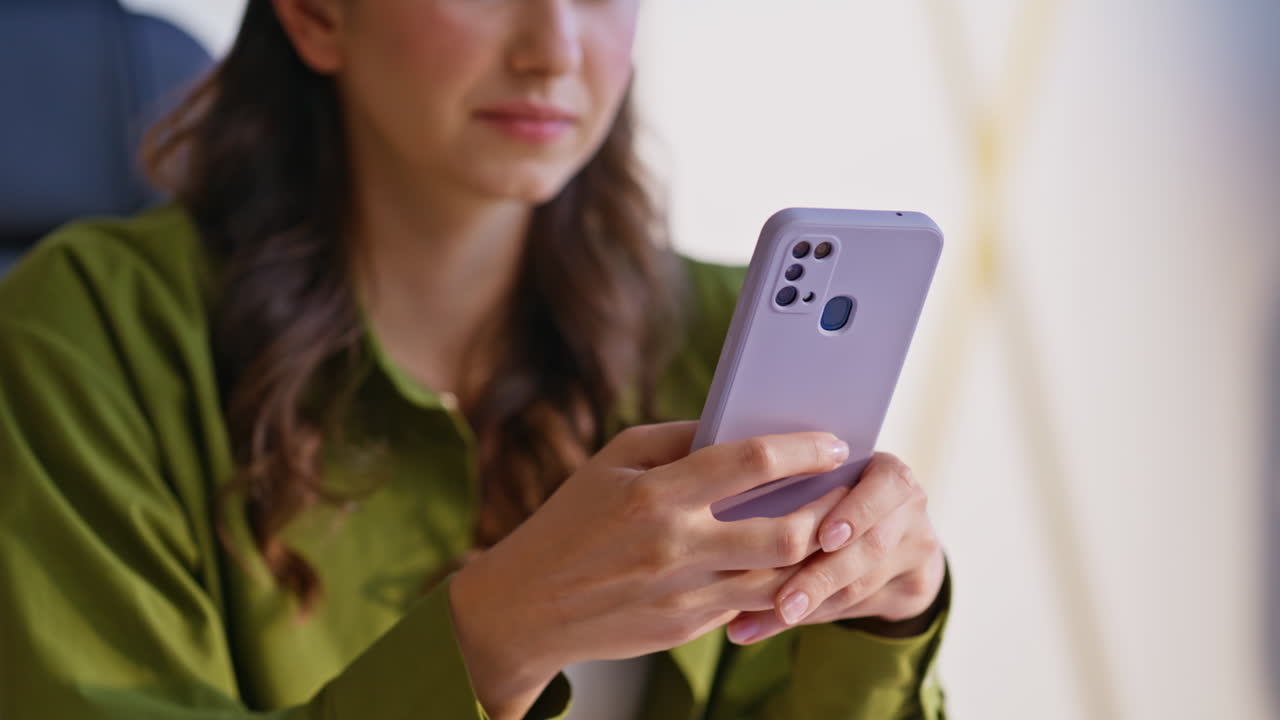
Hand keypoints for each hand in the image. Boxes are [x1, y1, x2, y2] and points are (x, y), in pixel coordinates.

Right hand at [448, 421, 852, 719]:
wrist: (528, 606)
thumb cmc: (571, 521)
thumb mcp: (614, 461)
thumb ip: (678, 440)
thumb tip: (738, 426)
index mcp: (656, 494)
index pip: (750, 463)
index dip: (802, 450)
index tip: (832, 444)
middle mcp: (676, 547)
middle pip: (786, 532)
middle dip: (830, 510)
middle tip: (847, 492)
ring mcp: (684, 595)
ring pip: (780, 581)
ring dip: (815, 555)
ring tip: (832, 529)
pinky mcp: (686, 629)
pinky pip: (749, 606)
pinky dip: (776, 585)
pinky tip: (791, 564)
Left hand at [724, 452, 945, 644]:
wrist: (892, 532)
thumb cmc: (836, 492)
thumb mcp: (828, 479)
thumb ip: (798, 481)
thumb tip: (728, 479)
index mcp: (889, 471)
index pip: (885, 486)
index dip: (856, 512)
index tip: (824, 536)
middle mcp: (911, 507)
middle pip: (870, 546)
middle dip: (823, 576)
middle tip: (784, 603)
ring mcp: (917, 548)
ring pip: (861, 583)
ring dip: (811, 603)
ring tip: (768, 618)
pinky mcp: (912, 587)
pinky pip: (856, 606)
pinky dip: (810, 616)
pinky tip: (765, 626)